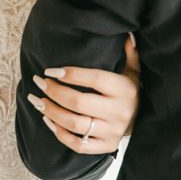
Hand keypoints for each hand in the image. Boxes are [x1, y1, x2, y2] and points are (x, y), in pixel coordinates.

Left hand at [28, 33, 140, 154]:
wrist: (142, 121)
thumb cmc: (130, 91)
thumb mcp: (133, 71)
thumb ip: (129, 52)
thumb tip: (126, 33)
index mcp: (125, 89)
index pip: (95, 79)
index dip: (71, 74)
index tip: (51, 71)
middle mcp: (119, 111)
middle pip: (79, 102)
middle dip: (55, 92)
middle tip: (40, 82)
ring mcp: (112, 131)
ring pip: (74, 123)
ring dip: (52, 111)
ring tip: (37, 100)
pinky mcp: (105, 146)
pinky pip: (76, 144)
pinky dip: (59, 133)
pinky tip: (47, 120)